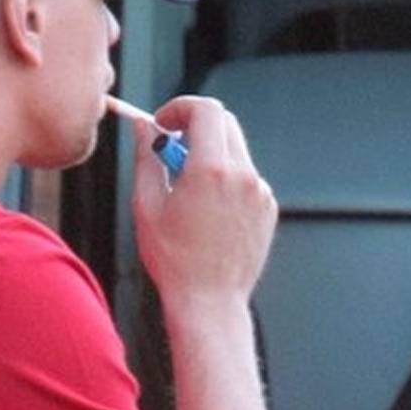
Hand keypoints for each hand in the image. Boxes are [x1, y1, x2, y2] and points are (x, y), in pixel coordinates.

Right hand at [131, 96, 277, 309]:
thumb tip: (142, 127)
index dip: (179, 108)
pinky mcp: (268, 207)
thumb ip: (146, 157)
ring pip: (235, 149)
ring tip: (186, 187)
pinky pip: (246, 176)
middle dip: (194, 126)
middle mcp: (242, 176)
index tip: (163, 123)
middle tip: (170, 149)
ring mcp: (260, 192)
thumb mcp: (146, 205)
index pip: (205, 110)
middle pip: (223, 123)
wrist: (209, 301)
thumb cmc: (173, 259)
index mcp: (209, 171)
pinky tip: (207, 209)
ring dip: (209, 152)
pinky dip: (225, 177)